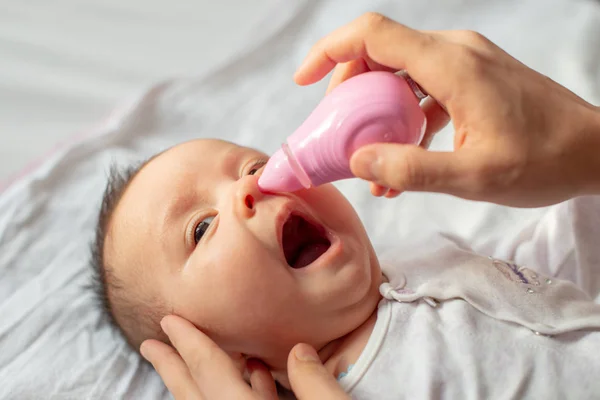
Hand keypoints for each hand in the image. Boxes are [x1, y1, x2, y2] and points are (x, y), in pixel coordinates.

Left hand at [140, 315, 348, 398]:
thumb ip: (316, 385)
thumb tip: (300, 351)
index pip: (212, 374)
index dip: (189, 345)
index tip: (167, 323)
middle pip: (196, 394)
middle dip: (173, 367)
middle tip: (150, 345)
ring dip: (197, 379)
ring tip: (186, 357)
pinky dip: (237, 391)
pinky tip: (251, 376)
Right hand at [295, 13, 599, 206]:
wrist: (594, 150)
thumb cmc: (544, 160)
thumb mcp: (474, 176)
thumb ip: (412, 169)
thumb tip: (358, 161)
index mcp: (451, 65)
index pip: (373, 35)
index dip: (329, 51)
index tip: (303, 80)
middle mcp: (454, 52)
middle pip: (379, 53)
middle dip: (347, 91)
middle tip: (338, 134)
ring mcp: (464, 64)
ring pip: (398, 73)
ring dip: (374, 110)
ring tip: (366, 157)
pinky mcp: (471, 80)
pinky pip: (421, 91)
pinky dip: (401, 119)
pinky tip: (399, 161)